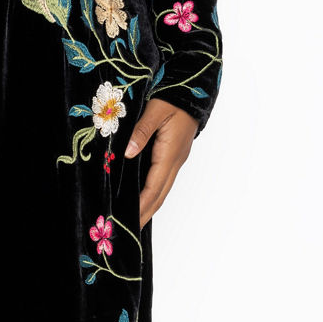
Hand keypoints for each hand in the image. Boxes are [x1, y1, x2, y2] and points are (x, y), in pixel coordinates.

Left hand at [123, 97, 198, 228]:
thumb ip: (141, 130)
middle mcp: (175, 161)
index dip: (142, 204)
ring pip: (162, 188)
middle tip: (128, 228)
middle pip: (159, 194)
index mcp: (170, 153)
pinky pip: (162, 179)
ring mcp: (176, 159)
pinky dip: (152, 192)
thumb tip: (129, 152)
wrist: (193, 93)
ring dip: (149, 205)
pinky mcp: (173, 155)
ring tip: (133, 218)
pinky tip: (142, 195)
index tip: (130, 219)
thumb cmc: (174, 98)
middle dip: (145, 212)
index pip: (154, 187)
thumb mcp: (156, 109)